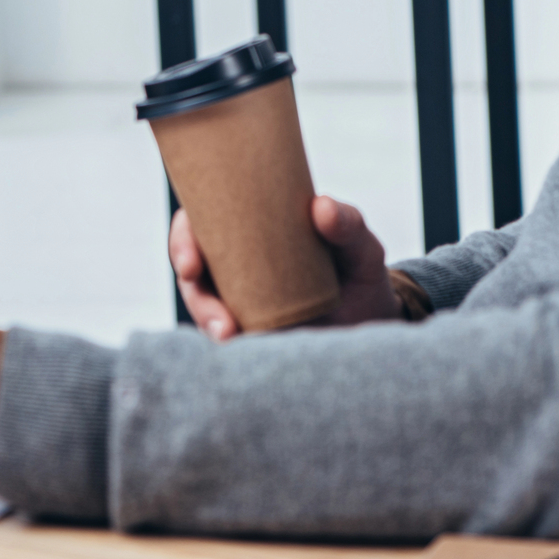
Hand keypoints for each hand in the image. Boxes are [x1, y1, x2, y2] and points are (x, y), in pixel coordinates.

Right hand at [170, 196, 401, 339]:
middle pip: (193, 273)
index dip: (183, 241)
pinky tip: (245, 353)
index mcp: (248, 228)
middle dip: (196, 296)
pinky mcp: (250, 335)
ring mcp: (238, 302)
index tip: (190, 264)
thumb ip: (347, 224)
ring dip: (211, 325)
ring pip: (205, 310)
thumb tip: (321, 206)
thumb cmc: (359, 274)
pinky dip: (231, 349)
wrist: (375, 326)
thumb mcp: (360, 245)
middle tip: (220, 319)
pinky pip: (228, 340)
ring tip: (233, 338)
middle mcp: (234, 264)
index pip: (200, 224)